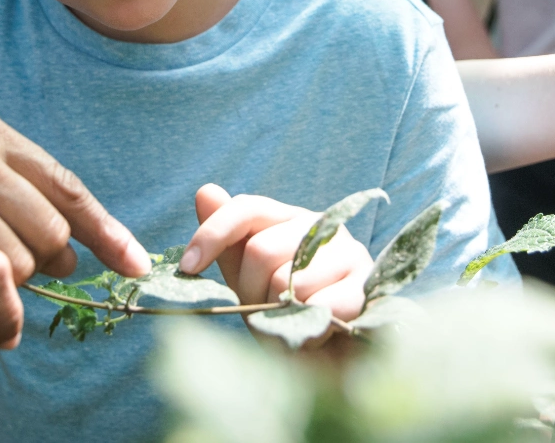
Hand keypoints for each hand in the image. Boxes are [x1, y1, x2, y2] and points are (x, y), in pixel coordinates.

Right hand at [0, 103, 148, 347]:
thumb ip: (6, 197)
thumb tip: (73, 249)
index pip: (64, 183)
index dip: (104, 230)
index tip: (135, 263)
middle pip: (50, 228)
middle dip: (43, 270)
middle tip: (9, 286)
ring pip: (22, 260)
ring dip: (9, 298)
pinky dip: (1, 316)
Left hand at [176, 185, 371, 320]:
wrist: (336, 364)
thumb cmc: (288, 318)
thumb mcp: (249, 282)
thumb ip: (229, 243)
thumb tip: (205, 191)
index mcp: (288, 220)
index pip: (246, 208)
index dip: (211, 234)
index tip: (187, 267)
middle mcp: (321, 226)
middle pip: (261, 249)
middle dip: (252, 294)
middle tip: (265, 315)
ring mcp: (349, 252)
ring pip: (290, 281)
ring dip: (281, 319)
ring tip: (293, 328)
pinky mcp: (367, 284)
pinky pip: (322, 304)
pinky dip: (309, 329)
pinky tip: (317, 335)